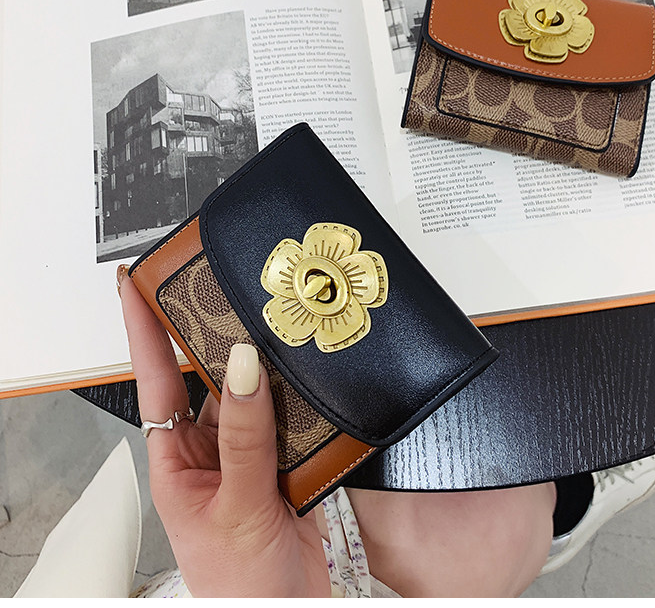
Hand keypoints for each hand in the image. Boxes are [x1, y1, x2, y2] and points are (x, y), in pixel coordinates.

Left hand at [118, 270, 329, 596]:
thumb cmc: (239, 585)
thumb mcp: (235, 507)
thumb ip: (243, 435)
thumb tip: (241, 366)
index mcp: (177, 461)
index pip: (153, 381)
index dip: (143, 330)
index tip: (137, 285)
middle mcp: (211, 449)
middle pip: (209, 376)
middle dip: (216, 332)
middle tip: (225, 283)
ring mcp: (250, 453)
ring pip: (256, 390)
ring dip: (267, 363)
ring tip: (275, 321)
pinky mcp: (288, 460)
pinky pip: (294, 413)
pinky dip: (305, 393)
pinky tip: (311, 371)